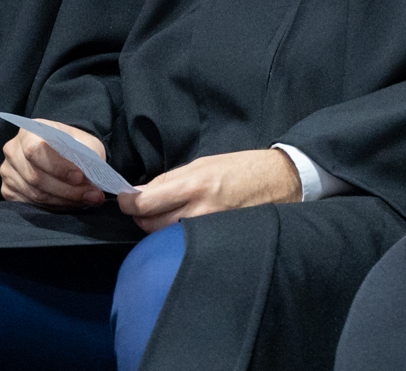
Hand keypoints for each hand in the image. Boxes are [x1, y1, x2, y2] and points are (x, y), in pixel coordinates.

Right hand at [1, 121, 106, 207]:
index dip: (57, 166)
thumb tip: (89, 178)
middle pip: (36, 177)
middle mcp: (13, 150)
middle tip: (92, 194)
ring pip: (35, 194)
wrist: (61, 152)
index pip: (36, 150)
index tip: (79, 177)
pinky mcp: (8, 189)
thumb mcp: (85, 142)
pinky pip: (30, 204)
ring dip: (65, 200)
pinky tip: (71, 202)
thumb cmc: (73, 145)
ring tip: (88, 199)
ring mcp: (8, 171)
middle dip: (67, 190)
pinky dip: (54, 206)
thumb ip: (88, 156)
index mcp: (30, 131)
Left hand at [116, 149, 303, 233]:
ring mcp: (210, 229)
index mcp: (195, 184)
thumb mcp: (205, 163)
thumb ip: (171, 179)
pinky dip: (177, 236)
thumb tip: (141, 193)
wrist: (280, 180)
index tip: (124, 200)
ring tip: (165, 215)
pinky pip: (185, 243)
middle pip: (150, 225)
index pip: (146, 203)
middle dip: (141, 217)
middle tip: (144, 208)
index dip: (128, 203)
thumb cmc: (243, 168)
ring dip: (158, 228)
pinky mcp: (218, 241)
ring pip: (165, 237)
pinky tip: (182, 227)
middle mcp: (201, 210)